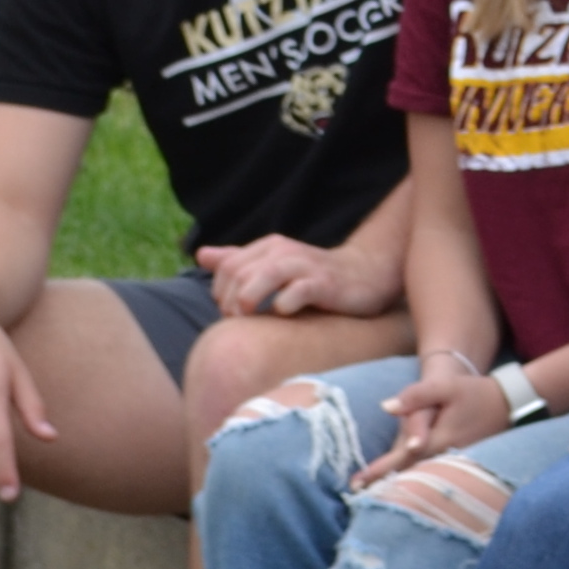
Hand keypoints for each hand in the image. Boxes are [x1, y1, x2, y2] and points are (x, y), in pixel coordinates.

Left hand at [196, 234, 399, 320]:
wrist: (367, 275)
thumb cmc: (315, 276)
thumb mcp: (273, 265)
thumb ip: (238, 260)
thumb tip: (201, 255)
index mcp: (269, 247)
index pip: (227, 266)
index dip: (220, 292)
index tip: (230, 313)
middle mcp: (284, 251)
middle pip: (239, 273)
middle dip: (230, 302)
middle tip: (238, 321)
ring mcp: (304, 266)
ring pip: (263, 277)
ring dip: (248, 301)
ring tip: (251, 318)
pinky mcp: (324, 284)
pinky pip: (295, 294)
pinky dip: (283, 307)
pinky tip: (284, 316)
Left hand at [354, 353, 508, 487]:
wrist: (511, 404)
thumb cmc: (476, 393)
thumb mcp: (446, 387)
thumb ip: (416, 395)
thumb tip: (386, 407)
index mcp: (437, 440)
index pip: (401, 460)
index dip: (377, 472)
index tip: (354, 485)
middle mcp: (446, 457)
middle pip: (409, 475)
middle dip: (383, 486)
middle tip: (356, 496)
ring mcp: (456, 464)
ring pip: (423, 478)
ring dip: (399, 487)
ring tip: (374, 496)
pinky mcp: (463, 464)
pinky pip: (435, 476)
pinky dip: (419, 482)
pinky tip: (405, 488)